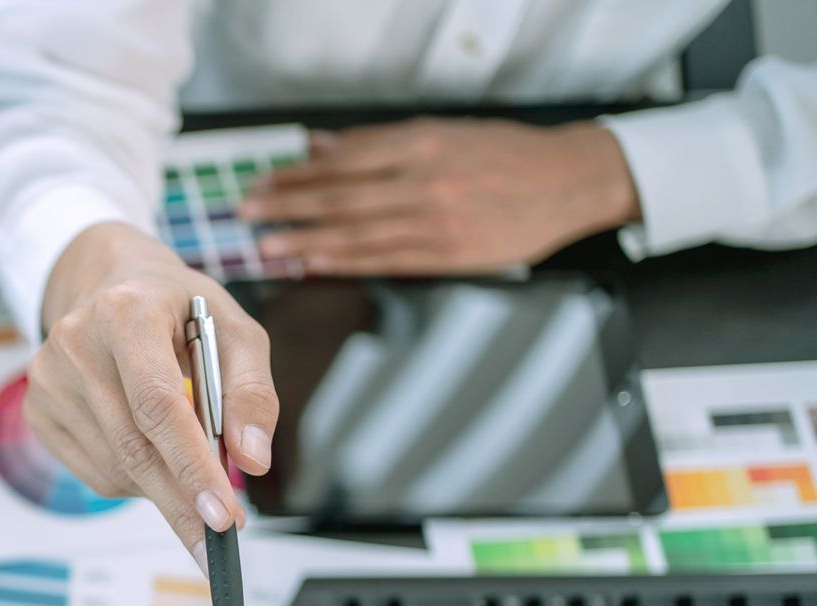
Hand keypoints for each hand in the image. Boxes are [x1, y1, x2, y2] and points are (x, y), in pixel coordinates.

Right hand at [29, 222, 277, 567]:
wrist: (109, 284)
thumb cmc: (177, 310)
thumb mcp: (233, 331)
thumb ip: (251, 393)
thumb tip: (251, 461)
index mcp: (126, 314)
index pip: (158, 405)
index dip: (192, 466)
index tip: (223, 516)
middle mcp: (74, 344)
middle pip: (134, 448)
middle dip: (182, 503)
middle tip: (218, 543)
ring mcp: (46, 381)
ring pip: (116, 469)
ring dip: (163, 489)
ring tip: (190, 471)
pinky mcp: (36, 411)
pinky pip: (96, 475)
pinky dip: (135, 482)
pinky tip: (150, 454)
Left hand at [240, 118, 640, 275]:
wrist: (570, 180)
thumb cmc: (505, 154)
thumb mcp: (442, 132)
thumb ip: (378, 142)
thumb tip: (319, 146)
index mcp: (420, 143)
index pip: (341, 161)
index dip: (295, 175)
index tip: (261, 182)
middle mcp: (423, 180)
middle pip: (339, 195)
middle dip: (286, 206)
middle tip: (246, 214)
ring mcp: (434, 219)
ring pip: (354, 231)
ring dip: (303, 238)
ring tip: (264, 245)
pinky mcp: (447, 253)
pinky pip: (382, 259)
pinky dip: (342, 260)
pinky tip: (311, 262)